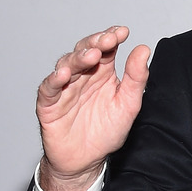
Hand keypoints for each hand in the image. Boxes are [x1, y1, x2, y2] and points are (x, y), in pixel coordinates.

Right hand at [36, 26, 150, 189]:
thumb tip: (143, 49)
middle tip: (107, 41)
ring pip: (67, 65)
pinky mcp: (49, 104)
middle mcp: (83, 75)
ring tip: (90, 56)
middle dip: (95, 43)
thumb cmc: (107, 130)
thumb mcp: (128, 103)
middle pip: (85, 51)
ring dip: (78, 58)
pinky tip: (63, 74)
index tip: (122, 32)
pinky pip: (48, 88)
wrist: (87, 160)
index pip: (106, 48)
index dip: (112, 37)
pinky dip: (54, 80)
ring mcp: (65, 88)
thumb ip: (136, 78)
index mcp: (103, 72)